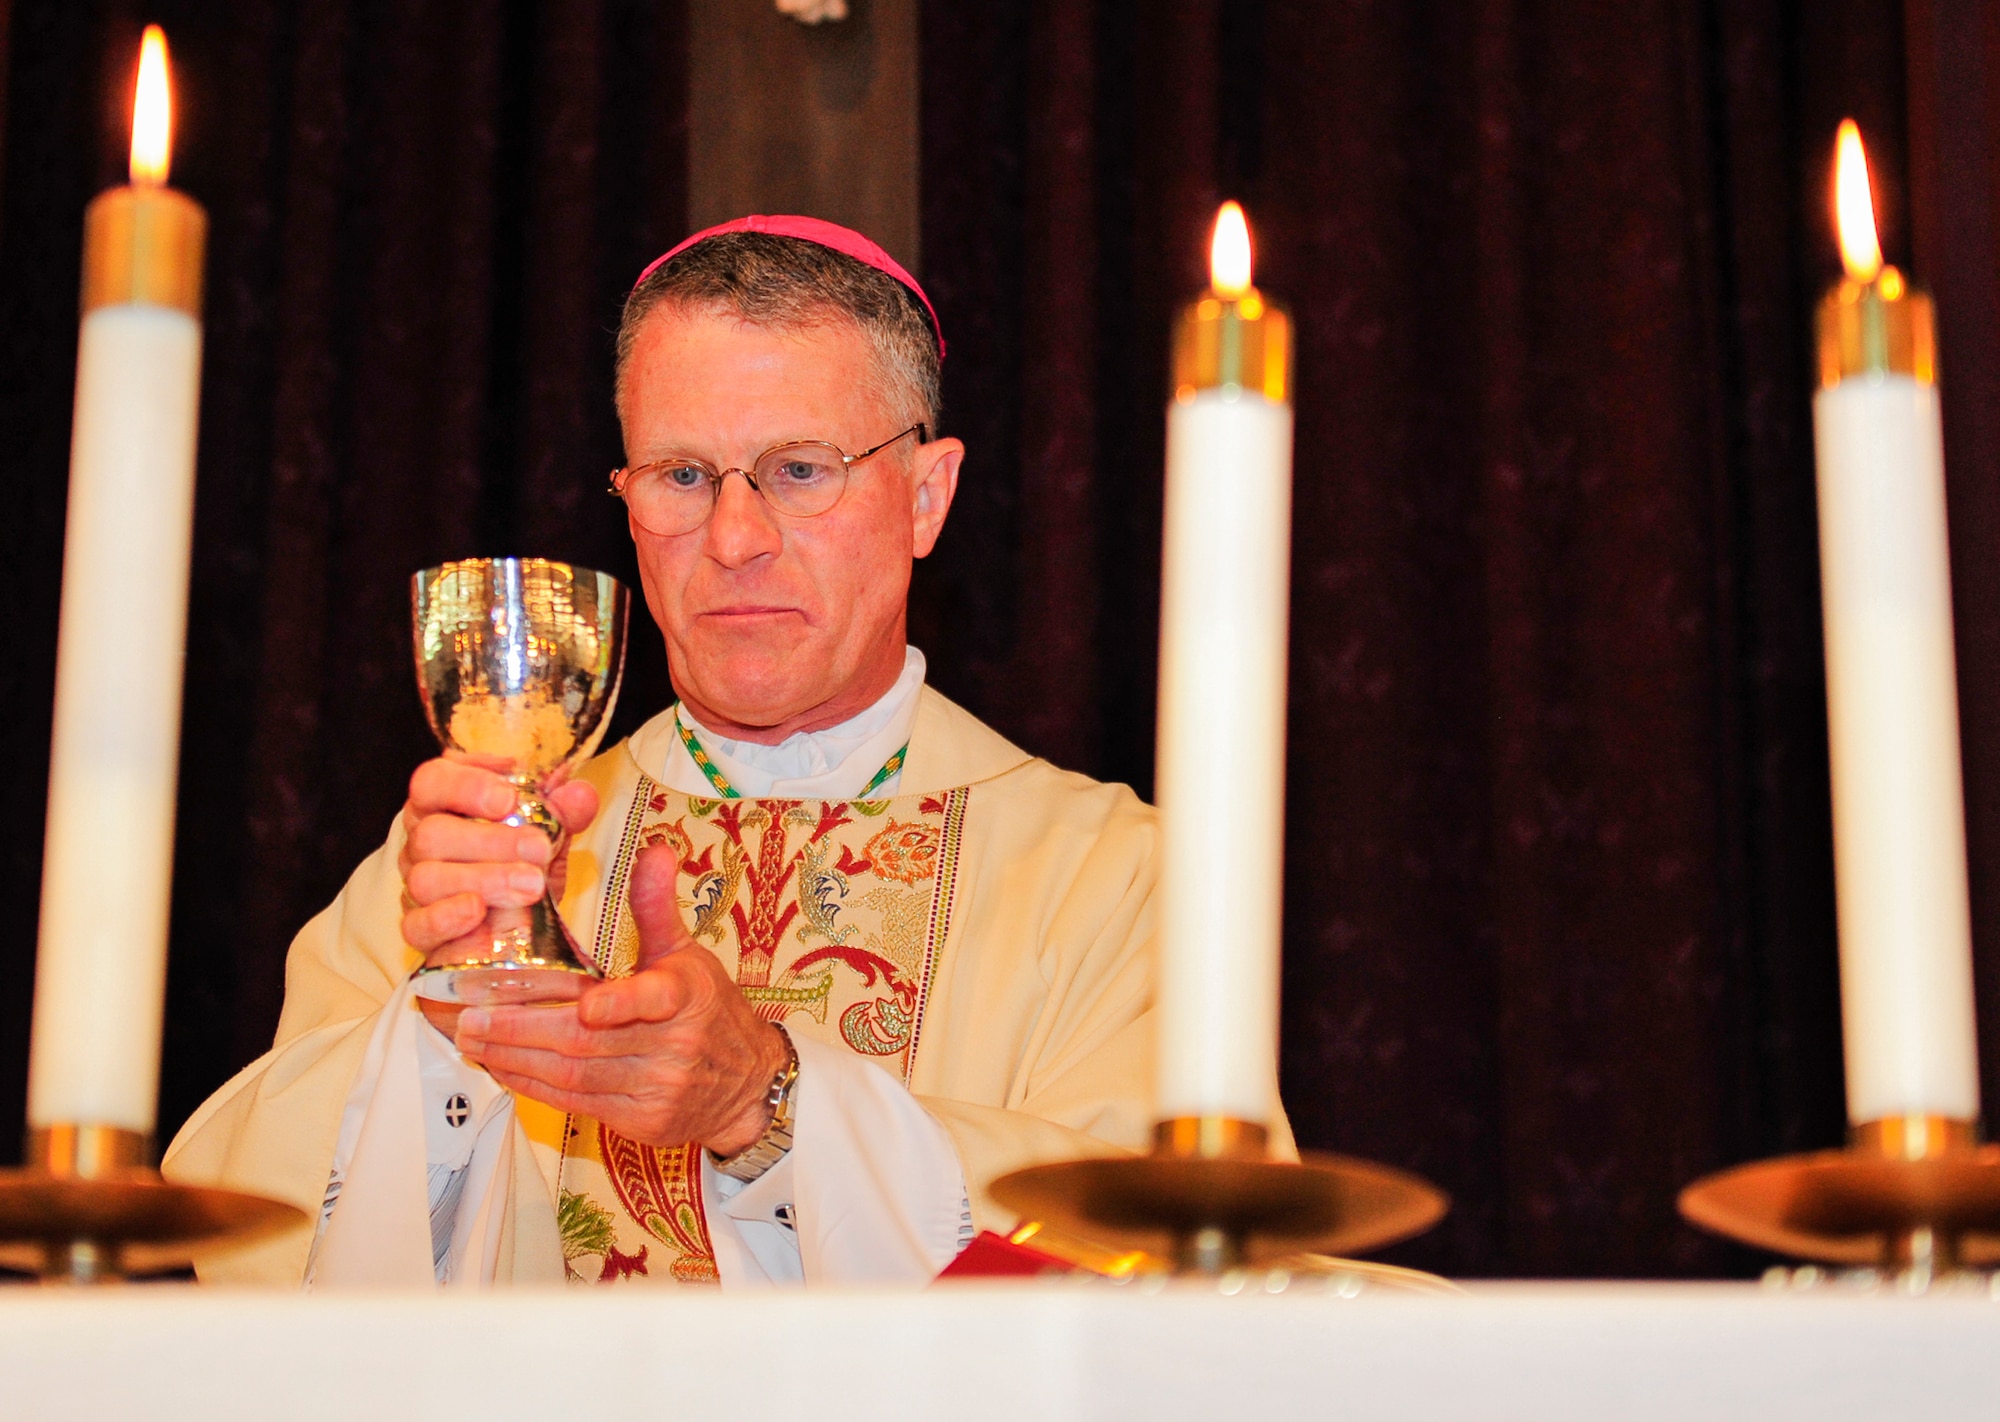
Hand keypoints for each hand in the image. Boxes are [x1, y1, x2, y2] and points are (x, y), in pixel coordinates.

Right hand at [399, 752, 598, 1035]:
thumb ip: (563, 813)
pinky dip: (447, 917)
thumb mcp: (550, 837)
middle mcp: (422, 842)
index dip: (467, 784)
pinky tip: (478, 912)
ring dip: (483, 879)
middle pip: (431, 832)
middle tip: (537, 849)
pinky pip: (417, 925)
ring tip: (530, 886)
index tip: (510, 796)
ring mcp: (415, 887)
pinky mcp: (419, 930)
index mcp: (445, 805)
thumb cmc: (524, 867)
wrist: (523, 930)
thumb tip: (579, 794)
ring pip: (426, 878)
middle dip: (490, 840)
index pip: (433, 781)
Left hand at [451, 843, 789, 1153]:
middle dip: (523, 1029)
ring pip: (573, 1074)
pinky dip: (533, 1085)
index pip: (657, 998)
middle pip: (589, 1040)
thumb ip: (658, 908)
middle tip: (473, 1014)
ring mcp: (657, 1089)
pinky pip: (576, 1104)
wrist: (748, 1087)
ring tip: (473, 1039)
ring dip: (516, 1058)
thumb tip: (655, 850)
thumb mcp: (690, 956)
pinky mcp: (640, 1121)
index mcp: (688, 996)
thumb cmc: (709, 1012)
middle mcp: (675, 1046)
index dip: (621, 1004)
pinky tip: (503, 1067)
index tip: (587, 1005)